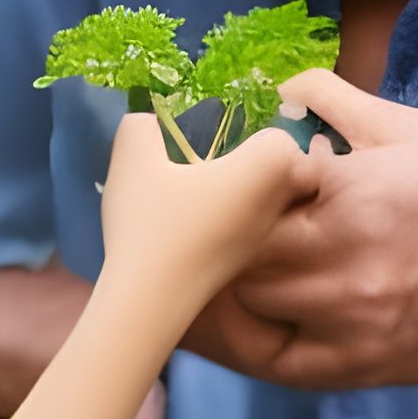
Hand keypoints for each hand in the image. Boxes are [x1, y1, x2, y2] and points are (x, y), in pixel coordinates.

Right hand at [100, 113, 312, 291]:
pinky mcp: (245, 259)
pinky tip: (190, 216)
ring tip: (198, 184)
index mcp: (265, 167)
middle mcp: (275, 201)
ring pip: (269, 198)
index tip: (224, 131)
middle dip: (256, 158)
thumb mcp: (133, 154)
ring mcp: (263, 235)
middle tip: (213, 154)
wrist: (148, 296)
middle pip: (284, 168)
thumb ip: (143, 124)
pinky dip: (230, 214)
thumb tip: (150, 122)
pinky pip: (251, 222)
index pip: (284, 135)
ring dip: (243, 188)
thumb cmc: (150, 219)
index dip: (258, 128)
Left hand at [190, 68, 417, 387]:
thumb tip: (274, 84)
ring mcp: (349, 323)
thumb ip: (333, 99)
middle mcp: (349, 265)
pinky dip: (246, 331)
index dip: (228, 175)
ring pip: (245, 299)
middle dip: (221, 225)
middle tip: (212, 212)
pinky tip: (242, 306)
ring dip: (230, 273)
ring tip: (227, 252)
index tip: (222, 168)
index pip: (254, 184)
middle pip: (238, 246)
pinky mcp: (352, 366)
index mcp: (357, 196)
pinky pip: (270, 357)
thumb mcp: (410, 130)